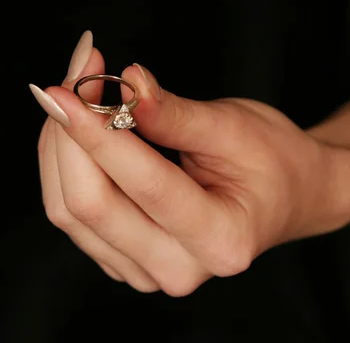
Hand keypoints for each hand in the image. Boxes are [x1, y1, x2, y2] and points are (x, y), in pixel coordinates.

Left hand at [32, 36, 349, 295]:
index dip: (95, 132)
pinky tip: (85, 132)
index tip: (64, 86)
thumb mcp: (232, 128)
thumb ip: (173, 112)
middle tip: (71, 79)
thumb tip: (124, 83)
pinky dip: (67, 167)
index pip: (142, 185)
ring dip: (62, 148)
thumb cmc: (271, 159)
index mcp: (220, 238)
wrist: (287, 195)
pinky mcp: (124, 259)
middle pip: (90, 206)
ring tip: (83, 97)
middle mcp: (180, 268)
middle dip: (68, 136)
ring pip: (70, 211)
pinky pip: (74, 215)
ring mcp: (147, 270)